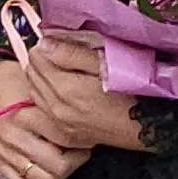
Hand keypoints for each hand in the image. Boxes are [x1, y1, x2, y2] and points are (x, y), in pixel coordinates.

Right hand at [0, 56, 82, 178]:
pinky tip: (47, 173)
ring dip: (60, 175)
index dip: (82, 140)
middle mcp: (15, 138)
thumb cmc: (5, 79)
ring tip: (65, 161)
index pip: (65, 139)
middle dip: (76, 160)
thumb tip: (80, 112)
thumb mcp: (34, 82)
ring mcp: (5, 154)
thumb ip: (55, 100)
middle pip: (58, 166)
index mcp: (25, 115)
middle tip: (81, 150)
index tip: (87, 134)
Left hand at [21, 34, 156, 153]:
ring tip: (62, 74)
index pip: (36, 57)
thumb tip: (44, 42)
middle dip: (41, 61)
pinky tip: (61, 95)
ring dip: (41, 80)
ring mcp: (58, 126)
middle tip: (61, 56)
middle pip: (31, 74)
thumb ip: (72, 53)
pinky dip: (44, 100)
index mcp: (66, 89)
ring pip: (33, 93)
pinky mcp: (63, 136)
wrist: (146, 126)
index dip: (46, 45)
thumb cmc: (131, 90)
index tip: (60, 43)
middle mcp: (56, 110)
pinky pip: (40, 113)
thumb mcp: (106, 64)